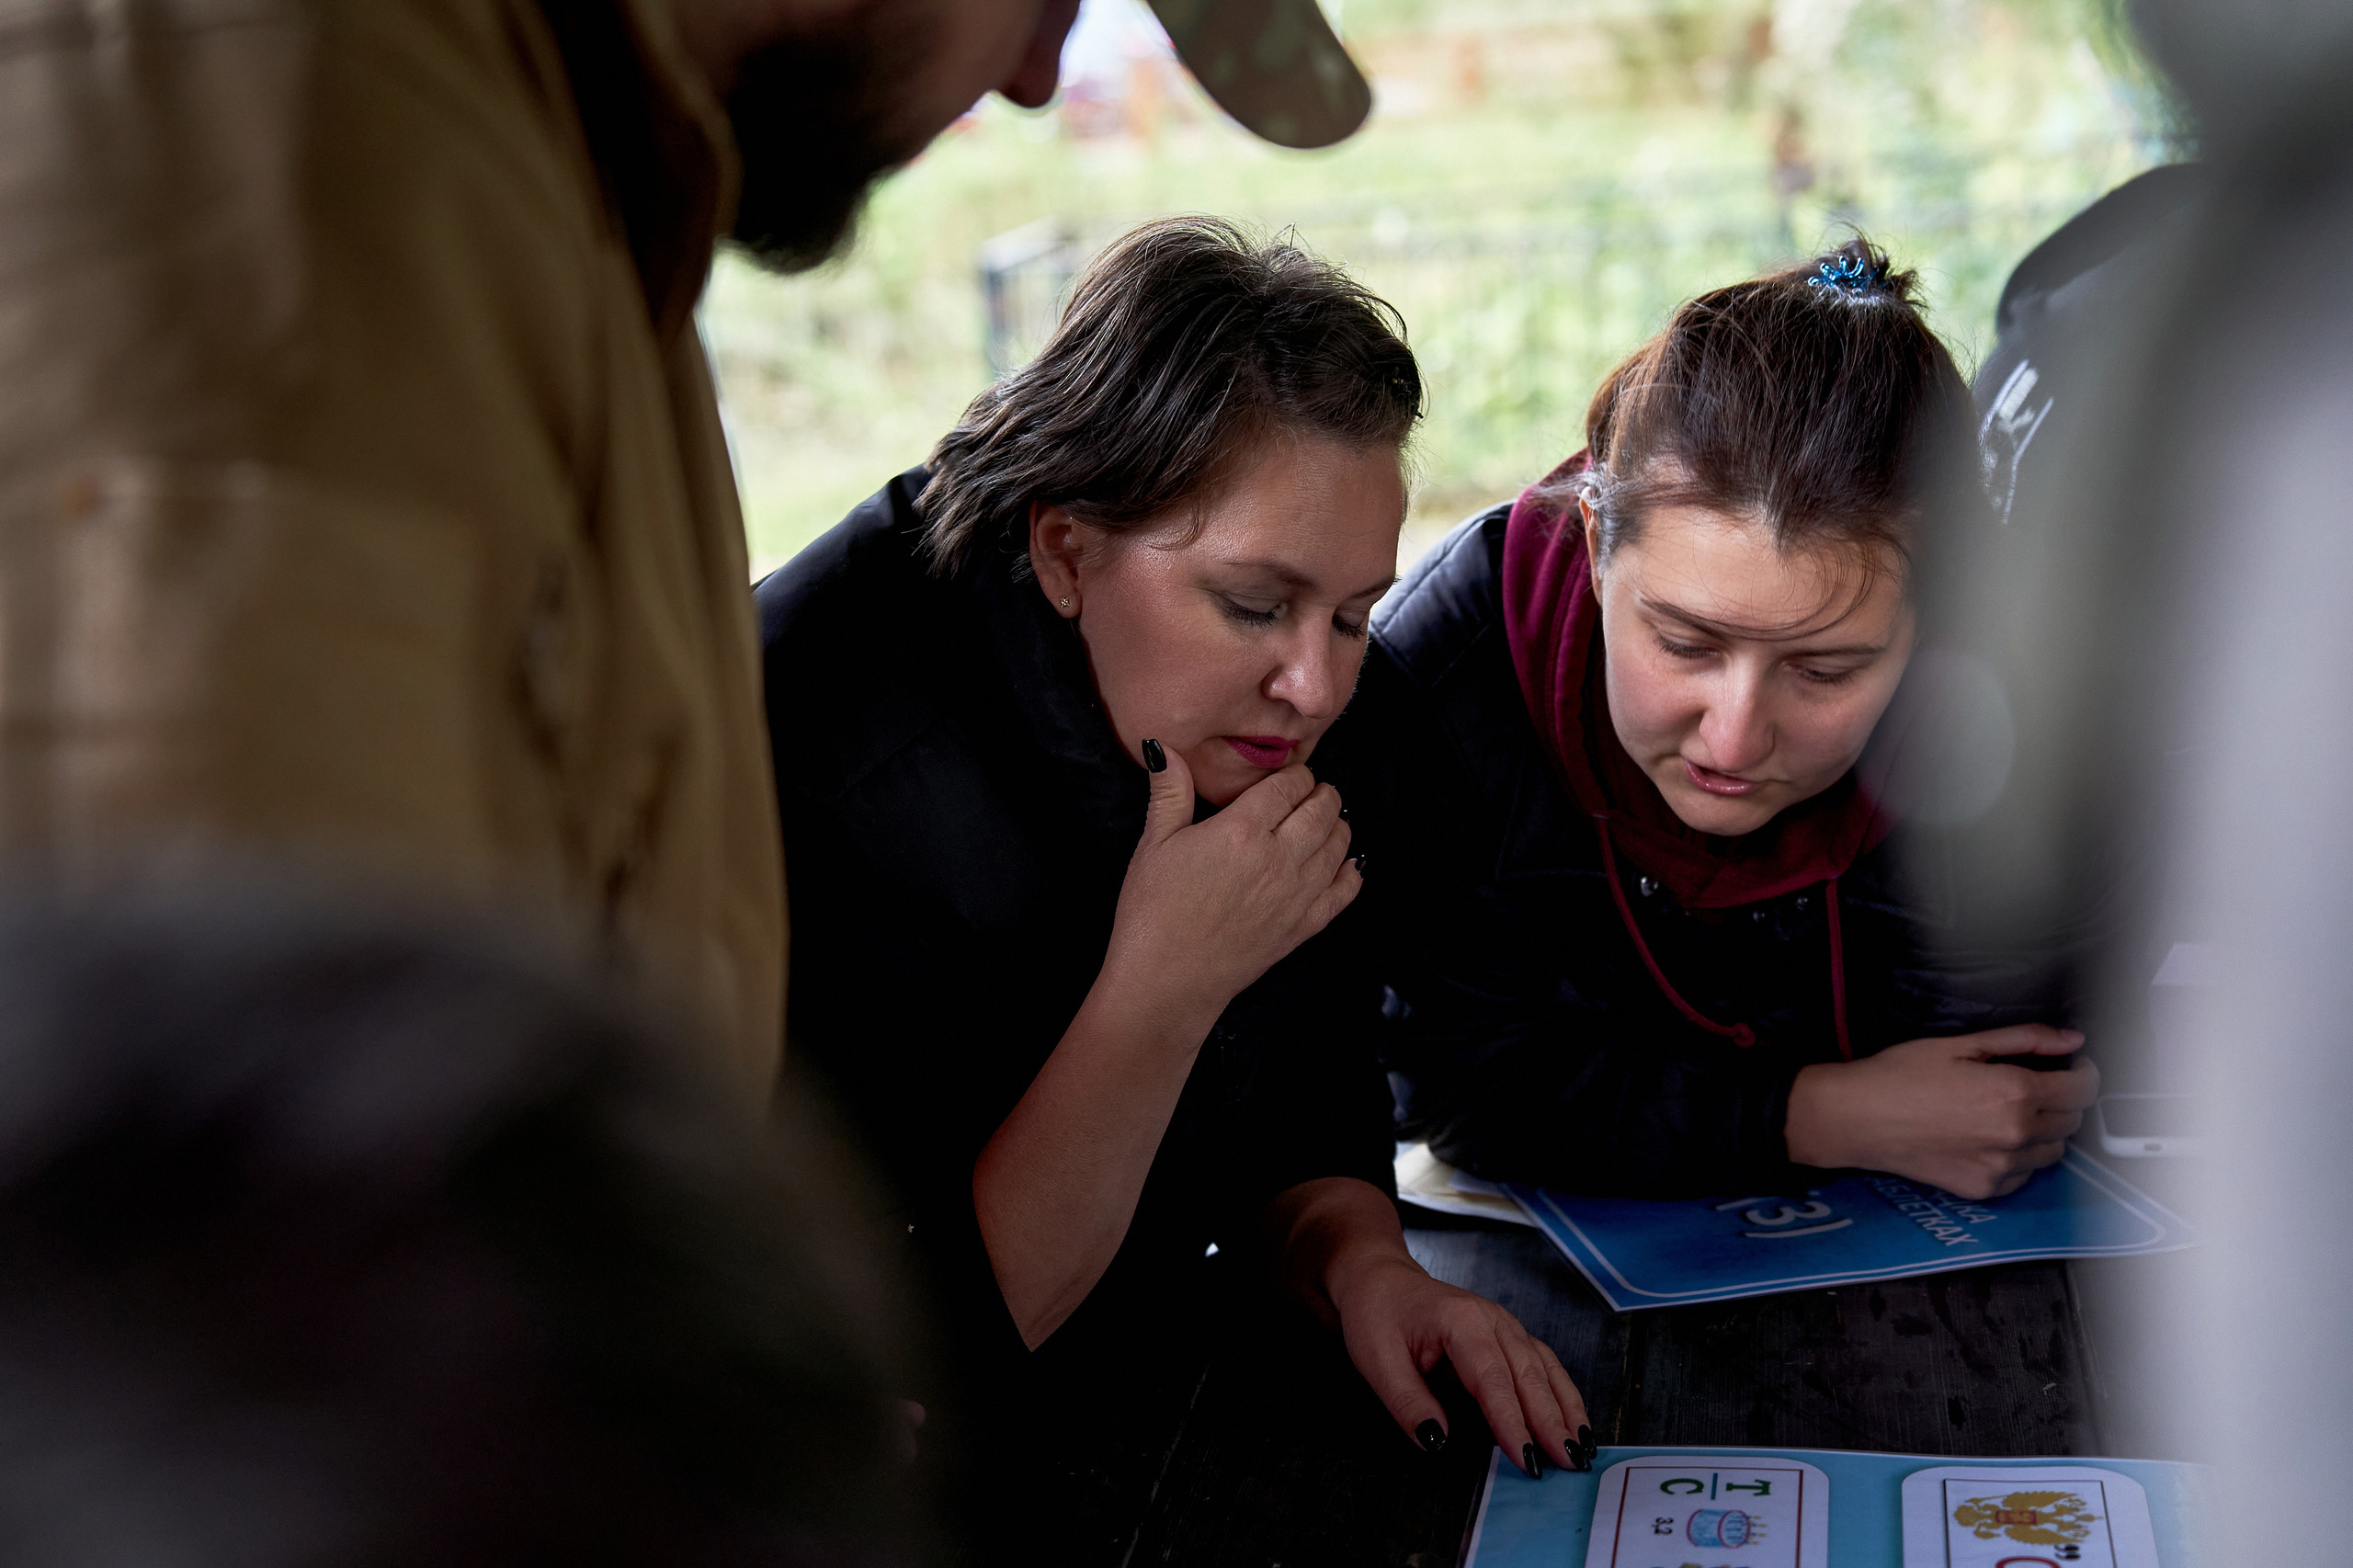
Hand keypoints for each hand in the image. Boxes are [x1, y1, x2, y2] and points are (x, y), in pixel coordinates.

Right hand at [1101, 742, 1359, 1026]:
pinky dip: (1351, 874)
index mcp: (1241, 830)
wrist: (1167, 982)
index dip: (1294, 774)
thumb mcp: (1153, 845)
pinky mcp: (1303, 927)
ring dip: (1337, 825)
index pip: (1288, 785)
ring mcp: (1296, 895)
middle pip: (1322, 809)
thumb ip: (1169, 792)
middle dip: (1321, 793)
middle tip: (1312, 792)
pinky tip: (1347, 865)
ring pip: (1339, 845)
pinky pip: (1344, 892)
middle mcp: (1278, 858)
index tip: (1289, 775)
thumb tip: (1163, 747)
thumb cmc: (1153, 913)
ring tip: (1326, 820)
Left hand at [1331, 1251, 1592, 1476]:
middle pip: (1528, 1376)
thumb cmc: (1378, 1315)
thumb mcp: (1377, 1361)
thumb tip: (1438, 1440)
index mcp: (1459, 1321)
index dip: (1511, 1422)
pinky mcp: (1510, 1336)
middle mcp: (1492, 1319)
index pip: (1492, 1380)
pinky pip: (1544, 1364)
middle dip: (1550, 1422)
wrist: (1381, 1279)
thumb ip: (1407, 1403)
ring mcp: (1506, 1325)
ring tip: (1580, 1448)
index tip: (1526, 1459)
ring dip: (1565, 1409)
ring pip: (1545, 1369)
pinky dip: (1563, 1393)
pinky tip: (1574, 1420)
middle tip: (1567, 1464)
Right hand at [1785, 1025, 2098, 1198]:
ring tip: (2009, 1113)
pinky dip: (2018, 1158)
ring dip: (2044, 1131)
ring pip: (2053, 1151)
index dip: (2083, 1073)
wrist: (1856, 1118)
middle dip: (2062, 1099)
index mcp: (2015, 1093)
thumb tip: (2072, 1040)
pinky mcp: (1984, 1189)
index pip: (2082, 1088)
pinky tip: (1988, 1139)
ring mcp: (2001, 1168)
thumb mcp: (1960, 1043)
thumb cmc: (1900, 1074)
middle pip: (2072, 1120)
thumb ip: (2024, 1039)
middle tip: (2033, 1085)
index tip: (2071, 1065)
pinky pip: (2024, 1175)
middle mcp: (2016, 1135)